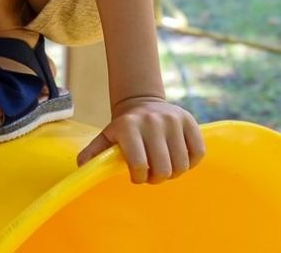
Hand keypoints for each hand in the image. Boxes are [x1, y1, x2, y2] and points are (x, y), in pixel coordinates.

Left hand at [77, 95, 204, 183]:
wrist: (142, 102)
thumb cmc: (123, 128)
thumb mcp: (106, 137)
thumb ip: (93, 153)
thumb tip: (82, 167)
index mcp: (129, 126)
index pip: (139, 165)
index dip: (139, 177)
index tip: (136, 175)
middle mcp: (152, 121)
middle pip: (163, 169)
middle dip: (157, 178)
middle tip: (151, 173)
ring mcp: (173, 119)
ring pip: (182, 164)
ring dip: (173, 172)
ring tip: (163, 165)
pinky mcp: (190, 120)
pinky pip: (198, 153)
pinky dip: (190, 162)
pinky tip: (178, 158)